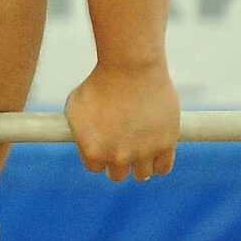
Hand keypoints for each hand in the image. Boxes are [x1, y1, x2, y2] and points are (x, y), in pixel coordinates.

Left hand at [64, 59, 178, 180]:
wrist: (130, 66)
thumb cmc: (99, 81)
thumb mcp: (75, 106)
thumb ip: (77, 130)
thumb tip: (80, 143)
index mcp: (93, 151)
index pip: (96, 167)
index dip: (100, 153)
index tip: (105, 141)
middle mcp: (118, 157)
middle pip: (118, 174)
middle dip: (118, 161)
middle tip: (123, 145)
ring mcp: (143, 152)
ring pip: (142, 174)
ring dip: (139, 164)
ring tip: (140, 146)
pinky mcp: (166, 144)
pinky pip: (163, 167)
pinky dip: (159, 162)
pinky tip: (155, 148)